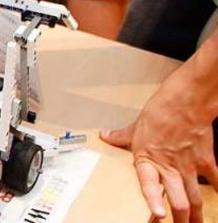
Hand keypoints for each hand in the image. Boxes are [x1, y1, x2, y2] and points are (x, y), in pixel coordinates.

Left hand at [100, 78, 217, 222]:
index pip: (148, 184)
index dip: (153, 201)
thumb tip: (106, 135)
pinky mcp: (205, 161)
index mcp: (148, 160)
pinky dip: (217, 190)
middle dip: (181, 219)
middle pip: (179, 201)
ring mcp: (189, 167)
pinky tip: (217, 199)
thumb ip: (121, 136)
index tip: (159, 215)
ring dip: (197, 214)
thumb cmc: (161, 112)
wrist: (186, 102)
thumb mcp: (135, 126)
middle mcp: (169, 167)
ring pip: (195, 198)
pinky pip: (215, 181)